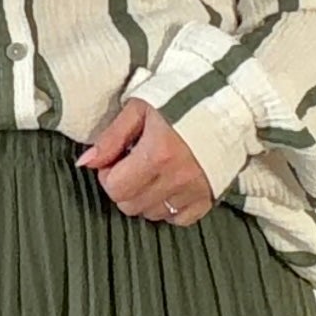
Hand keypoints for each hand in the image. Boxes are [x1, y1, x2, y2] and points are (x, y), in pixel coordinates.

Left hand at [74, 100, 216, 223]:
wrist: (229, 97)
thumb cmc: (182, 95)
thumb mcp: (140, 107)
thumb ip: (111, 137)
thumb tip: (86, 163)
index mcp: (157, 153)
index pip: (115, 187)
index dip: (108, 175)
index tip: (116, 159)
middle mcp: (176, 177)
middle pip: (130, 205)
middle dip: (123, 187)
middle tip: (132, 166)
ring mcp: (195, 190)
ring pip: (152, 214)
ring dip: (145, 198)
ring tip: (153, 173)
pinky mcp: (210, 196)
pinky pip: (180, 219)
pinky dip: (170, 208)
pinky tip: (170, 187)